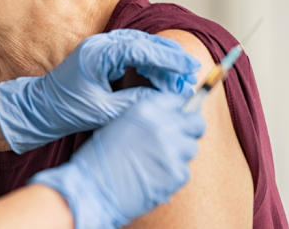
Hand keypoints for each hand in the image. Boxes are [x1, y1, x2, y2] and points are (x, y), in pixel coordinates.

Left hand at [0, 29, 198, 152]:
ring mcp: (100, 47)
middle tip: (190, 72)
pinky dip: (148, 63)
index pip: (141, 49)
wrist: (39, 109)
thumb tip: (164, 99)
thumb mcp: (104, 111)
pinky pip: (131, 53)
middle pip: (144, 43)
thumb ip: (135, 102)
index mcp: (98, 54)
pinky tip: (160, 76)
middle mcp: (100, 44)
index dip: (168, 58)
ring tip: (180, 76)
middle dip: (169, 58)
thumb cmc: (65, 110)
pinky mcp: (101, 55)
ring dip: (160, 60)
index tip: (188, 67)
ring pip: (140, 46)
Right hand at [30, 92, 205, 228]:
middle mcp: (163, 126)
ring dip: (179, 154)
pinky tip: (154, 176)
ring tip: (157, 162)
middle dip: (190, 130)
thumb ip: (148, 117)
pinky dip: (173, 175)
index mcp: (146, 109)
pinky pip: (185, 171)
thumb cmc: (100, 158)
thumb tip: (173, 117)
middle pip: (196, 122)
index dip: (182, 110)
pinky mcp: (176, 174)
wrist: (92, 187)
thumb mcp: (121, 123)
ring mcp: (172, 150)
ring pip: (191, 148)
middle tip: (180, 139)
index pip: (179, 101)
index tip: (181, 117)